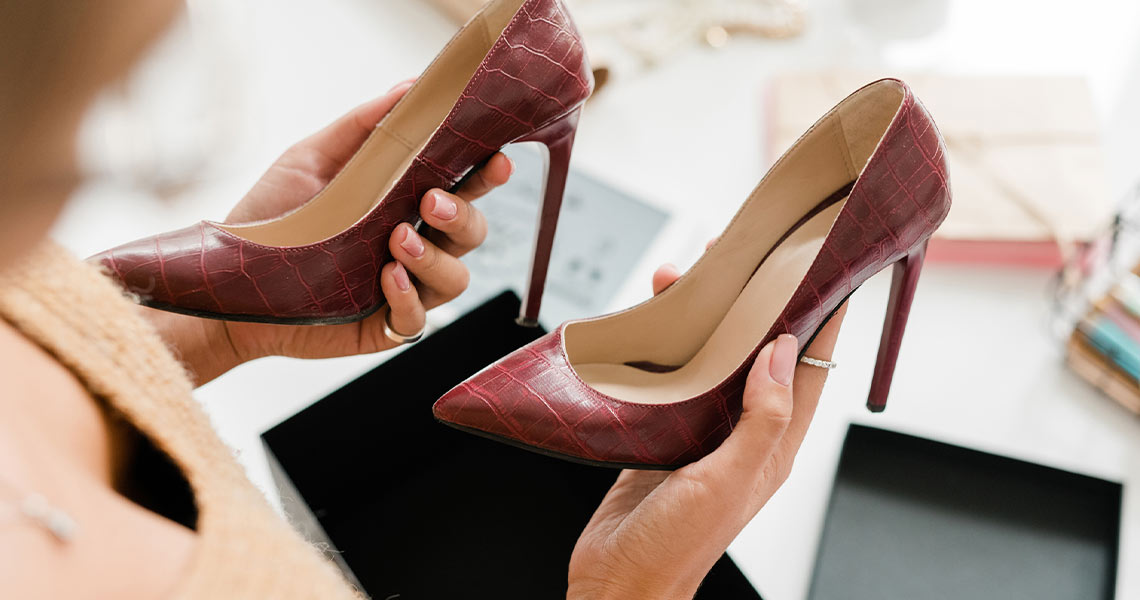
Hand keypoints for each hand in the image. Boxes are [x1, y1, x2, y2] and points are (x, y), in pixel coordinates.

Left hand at [142, 81, 511, 383]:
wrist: (230, 280)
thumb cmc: (272, 217)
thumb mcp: (310, 159)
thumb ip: (362, 125)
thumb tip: (410, 86)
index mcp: (404, 202)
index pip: (462, 187)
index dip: (486, 174)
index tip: (496, 159)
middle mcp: (414, 244)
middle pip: (473, 232)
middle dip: (463, 215)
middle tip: (431, 201)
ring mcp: (404, 288)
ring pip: (456, 278)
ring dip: (435, 258)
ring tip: (397, 241)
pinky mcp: (385, 326)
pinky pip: (418, 319)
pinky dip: (408, 298)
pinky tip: (387, 279)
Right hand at [567, 257, 846, 599]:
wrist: (617, 581)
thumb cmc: (676, 547)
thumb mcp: (727, 480)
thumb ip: (761, 418)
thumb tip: (784, 352)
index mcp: (772, 445)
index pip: (809, 369)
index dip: (819, 318)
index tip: (821, 269)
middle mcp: (741, 433)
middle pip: (757, 352)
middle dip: (753, 303)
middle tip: (741, 257)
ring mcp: (701, 432)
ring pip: (710, 358)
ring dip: (701, 318)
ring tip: (683, 279)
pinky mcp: (661, 433)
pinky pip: (669, 377)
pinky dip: (662, 346)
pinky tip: (649, 324)